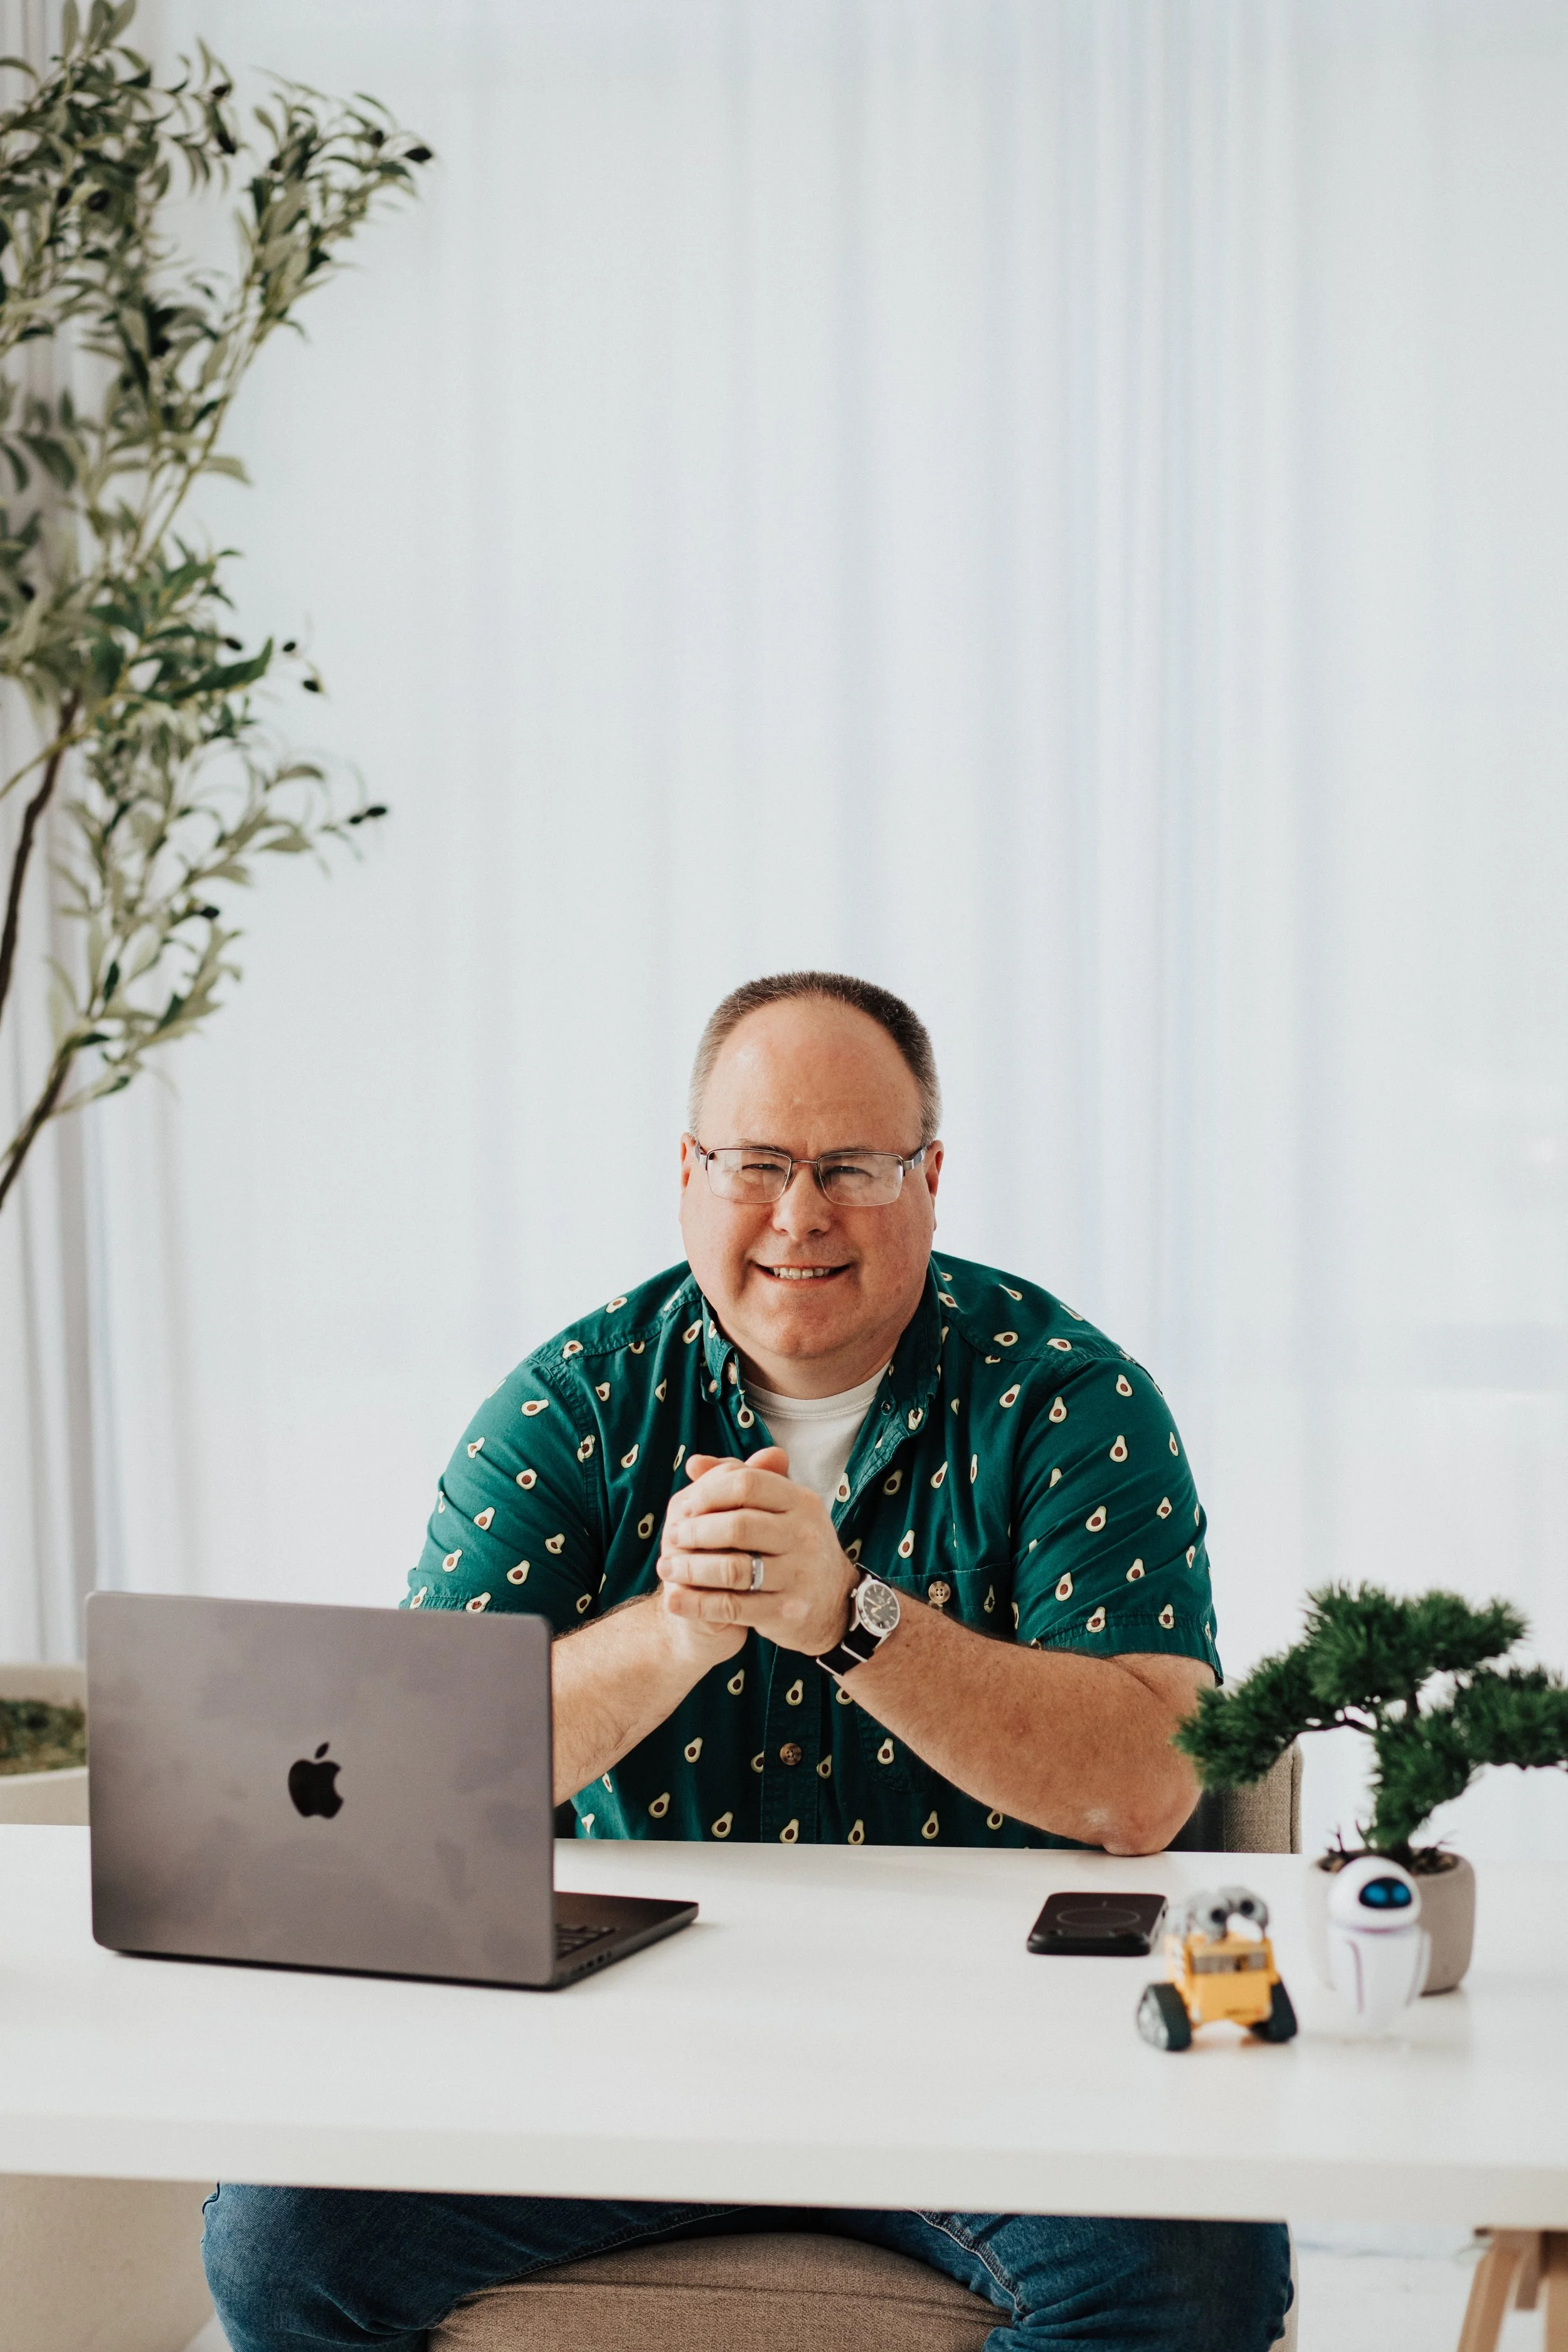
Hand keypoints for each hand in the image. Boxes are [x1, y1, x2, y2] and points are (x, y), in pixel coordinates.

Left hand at [656, 1445, 857, 1656]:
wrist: (834, 1604)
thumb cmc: (795, 1546)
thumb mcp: (782, 1509)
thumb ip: (740, 1480)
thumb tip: (695, 1464)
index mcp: (802, 1502)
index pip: (747, 1483)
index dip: (708, 1492)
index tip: (685, 1507)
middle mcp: (805, 1536)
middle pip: (737, 1525)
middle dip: (696, 1531)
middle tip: (673, 1536)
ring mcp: (799, 1576)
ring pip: (732, 1569)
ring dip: (690, 1568)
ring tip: (667, 1568)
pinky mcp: (787, 1612)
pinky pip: (732, 1607)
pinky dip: (698, 1604)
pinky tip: (675, 1600)